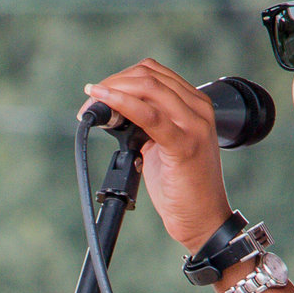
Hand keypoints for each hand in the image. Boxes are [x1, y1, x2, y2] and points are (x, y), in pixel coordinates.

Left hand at [80, 60, 234, 253]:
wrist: (202, 219)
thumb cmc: (182, 186)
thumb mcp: (163, 144)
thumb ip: (147, 122)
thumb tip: (114, 109)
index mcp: (196, 104)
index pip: (154, 73)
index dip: (120, 78)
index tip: (98, 92)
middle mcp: (199, 108)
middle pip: (148, 76)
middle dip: (112, 83)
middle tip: (91, 100)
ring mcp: (195, 125)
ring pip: (148, 88)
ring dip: (113, 92)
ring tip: (93, 105)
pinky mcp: (185, 144)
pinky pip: (149, 115)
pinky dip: (122, 103)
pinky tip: (104, 102)